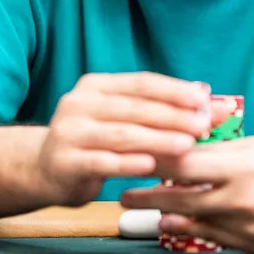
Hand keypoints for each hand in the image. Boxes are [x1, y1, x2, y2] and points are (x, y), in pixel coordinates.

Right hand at [38, 73, 213, 205]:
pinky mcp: (65, 161)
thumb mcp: (119, 120)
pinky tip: (150, 166)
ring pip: (121, 134)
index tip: (204, 100)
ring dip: (157, 139)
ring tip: (187, 145)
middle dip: (172, 116)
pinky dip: (127, 163)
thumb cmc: (94, 143)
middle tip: (203, 126)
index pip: (141, 83)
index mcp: (95, 86)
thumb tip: (209, 99)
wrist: (44, 170)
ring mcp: (69, 132)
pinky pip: (101, 161)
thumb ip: (158, 110)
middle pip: (134, 108)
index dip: (174, 90)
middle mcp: (79, 104)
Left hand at [121, 136, 253, 253]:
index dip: (153, 160)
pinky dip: (196, 232)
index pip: (183, 163)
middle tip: (124, 194)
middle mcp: (242, 200)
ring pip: (194, 224)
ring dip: (167, 218)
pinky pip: (216, 241)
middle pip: (179, 199)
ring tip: (147, 214)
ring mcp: (250, 228)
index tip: (131, 157)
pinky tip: (180, 227)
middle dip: (147, 197)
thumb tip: (183, 149)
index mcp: (242, 166)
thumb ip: (220, 150)